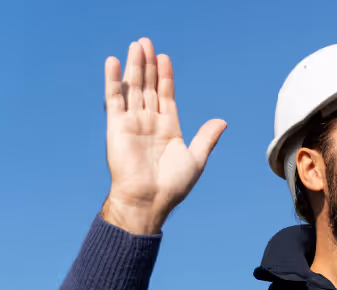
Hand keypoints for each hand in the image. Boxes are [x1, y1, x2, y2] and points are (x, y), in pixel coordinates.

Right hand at [102, 37, 226, 234]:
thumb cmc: (172, 186)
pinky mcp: (117, 126)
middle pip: (148, 86)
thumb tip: (222, 121)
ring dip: (133, 66)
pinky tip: (114, 62)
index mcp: (168, 129)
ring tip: (135, 45)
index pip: (166, 95)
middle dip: (148, 65)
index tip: (165, 58)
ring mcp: (132, 123)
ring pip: (133, 88)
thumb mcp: (196, 159)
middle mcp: (149, 122)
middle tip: (146, 42)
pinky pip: (114, 99)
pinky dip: (113, 81)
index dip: (165, 77)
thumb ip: (207, 138)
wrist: (149, 200)